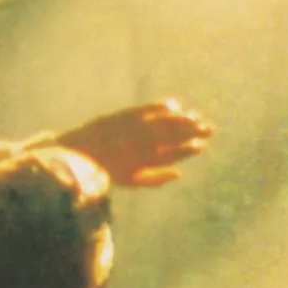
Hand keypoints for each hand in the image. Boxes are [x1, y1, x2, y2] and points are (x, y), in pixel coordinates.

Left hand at [54, 100, 212, 187]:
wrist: (78, 153)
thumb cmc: (106, 170)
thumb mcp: (131, 181)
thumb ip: (156, 179)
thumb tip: (179, 175)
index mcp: (146, 161)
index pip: (175, 153)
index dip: (191, 149)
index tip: (203, 145)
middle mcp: (143, 144)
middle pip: (175, 135)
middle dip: (195, 131)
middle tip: (209, 128)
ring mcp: (136, 128)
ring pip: (166, 121)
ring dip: (184, 119)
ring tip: (197, 118)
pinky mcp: (127, 115)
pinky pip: (150, 109)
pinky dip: (164, 107)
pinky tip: (175, 106)